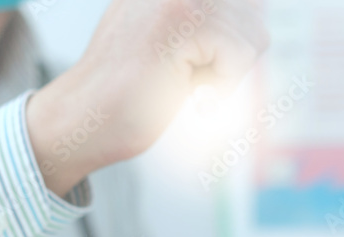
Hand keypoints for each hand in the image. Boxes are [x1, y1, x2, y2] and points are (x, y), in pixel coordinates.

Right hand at [26, 0, 268, 195]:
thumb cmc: (129, 92)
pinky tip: (187, 93)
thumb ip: (209, 20)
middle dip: (235, 57)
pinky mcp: (182, 18)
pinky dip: (222, 87)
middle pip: (256, 13)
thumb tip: (258, 12)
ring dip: (227, 75)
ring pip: (253, 34)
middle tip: (187, 76)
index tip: (198, 63)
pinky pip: (240, 54)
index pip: (247, 3)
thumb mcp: (175, 41)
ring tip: (181, 82)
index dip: (237, 40)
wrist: (85, 118)